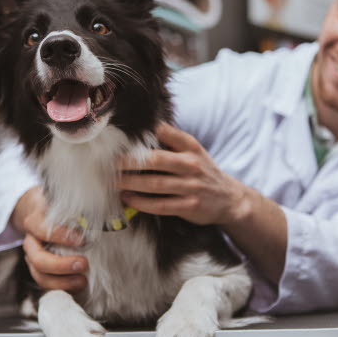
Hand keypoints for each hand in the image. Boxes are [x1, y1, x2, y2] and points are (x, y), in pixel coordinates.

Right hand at [11, 186, 88, 291]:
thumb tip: (109, 206)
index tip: (82, 239)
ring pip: (39, 275)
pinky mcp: (39, 269)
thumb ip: (81, 205)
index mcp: (35, 221)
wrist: (40, 212)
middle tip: (84, 264)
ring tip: (82, 281)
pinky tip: (80, 285)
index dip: (60, 235)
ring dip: (61, 282)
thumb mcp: (66, 200)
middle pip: (37, 259)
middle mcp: (31, 241)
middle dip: (61, 265)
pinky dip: (62, 287)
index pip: (41, 228)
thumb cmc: (60, 207)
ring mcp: (33, 257)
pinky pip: (46, 283)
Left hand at [118, 123, 252, 225]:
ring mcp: (192, 186)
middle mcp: (191, 164)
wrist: (230, 198)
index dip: (140, 133)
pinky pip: (160, 205)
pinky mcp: (190, 206)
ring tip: (112, 182)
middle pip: (154, 160)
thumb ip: (170, 140)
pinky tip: (127, 199)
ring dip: (130, 183)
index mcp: (190, 146)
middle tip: (108, 163)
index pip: (163, 133)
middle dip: (128, 162)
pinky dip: (141, 202)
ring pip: (154, 184)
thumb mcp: (193, 151)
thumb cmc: (202, 171)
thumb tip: (137, 130)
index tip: (118, 137)